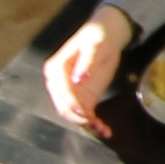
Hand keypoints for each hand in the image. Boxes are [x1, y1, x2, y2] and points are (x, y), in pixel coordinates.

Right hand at [41, 9, 133, 135]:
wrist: (108, 33)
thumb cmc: (99, 35)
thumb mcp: (95, 45)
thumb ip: (87, 62)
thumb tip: (77, 80)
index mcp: (56, 68)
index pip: (61, 90)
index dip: (72, 103)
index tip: (84, 113)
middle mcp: (58, 82)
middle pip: (64, 105)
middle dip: (79, 118)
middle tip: (96, 126)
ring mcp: (70, 91)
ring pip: (73, 113)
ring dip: (87, 124)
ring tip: (103, 130)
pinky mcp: (82, 96)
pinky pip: (84, 112)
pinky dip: (93, 121)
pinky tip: (104, 128)